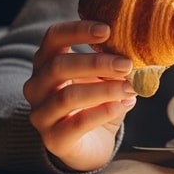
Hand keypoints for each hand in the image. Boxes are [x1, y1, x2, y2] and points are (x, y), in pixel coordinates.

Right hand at [24, 20, 137, 171]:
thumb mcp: (105, 77)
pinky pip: (77, 123)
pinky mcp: (53, 139)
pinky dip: (104, 111)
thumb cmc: (97, 102)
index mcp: (47, 62)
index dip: (77, 30)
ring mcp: (41, 114)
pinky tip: (124, 104)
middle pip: (58, 66)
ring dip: (104, 89)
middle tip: (126, 64)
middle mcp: (37, 86)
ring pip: (68, 96)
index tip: (107, 30)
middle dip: (96, 62)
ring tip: (131, 88)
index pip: (53, 37)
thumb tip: (136, 49)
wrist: (92, 144)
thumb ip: (113, 62)